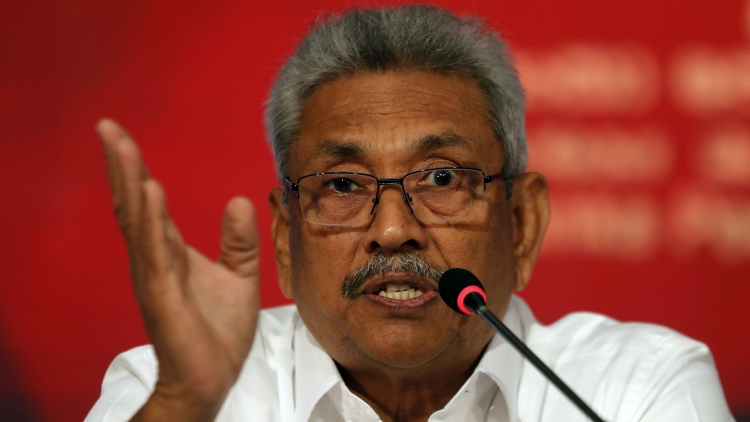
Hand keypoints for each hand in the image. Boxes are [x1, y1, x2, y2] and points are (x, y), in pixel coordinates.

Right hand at [97, 119, 260, 420]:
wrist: (213, 377)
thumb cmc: (218, 332)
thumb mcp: (240, 277)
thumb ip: (238, 242)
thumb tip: (238, 201)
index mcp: (171, 252)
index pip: (148, 204)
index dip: (135, 170)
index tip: (121, 136)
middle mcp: (156, 259)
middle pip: (133, 204)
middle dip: (122, 165)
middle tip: (107, 126)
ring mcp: (155, 276)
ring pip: (137, 222)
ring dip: (129, 182)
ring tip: (122, 147)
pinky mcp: (162, 295)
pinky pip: (155, 252)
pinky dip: (151, 221)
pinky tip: (151, 191)